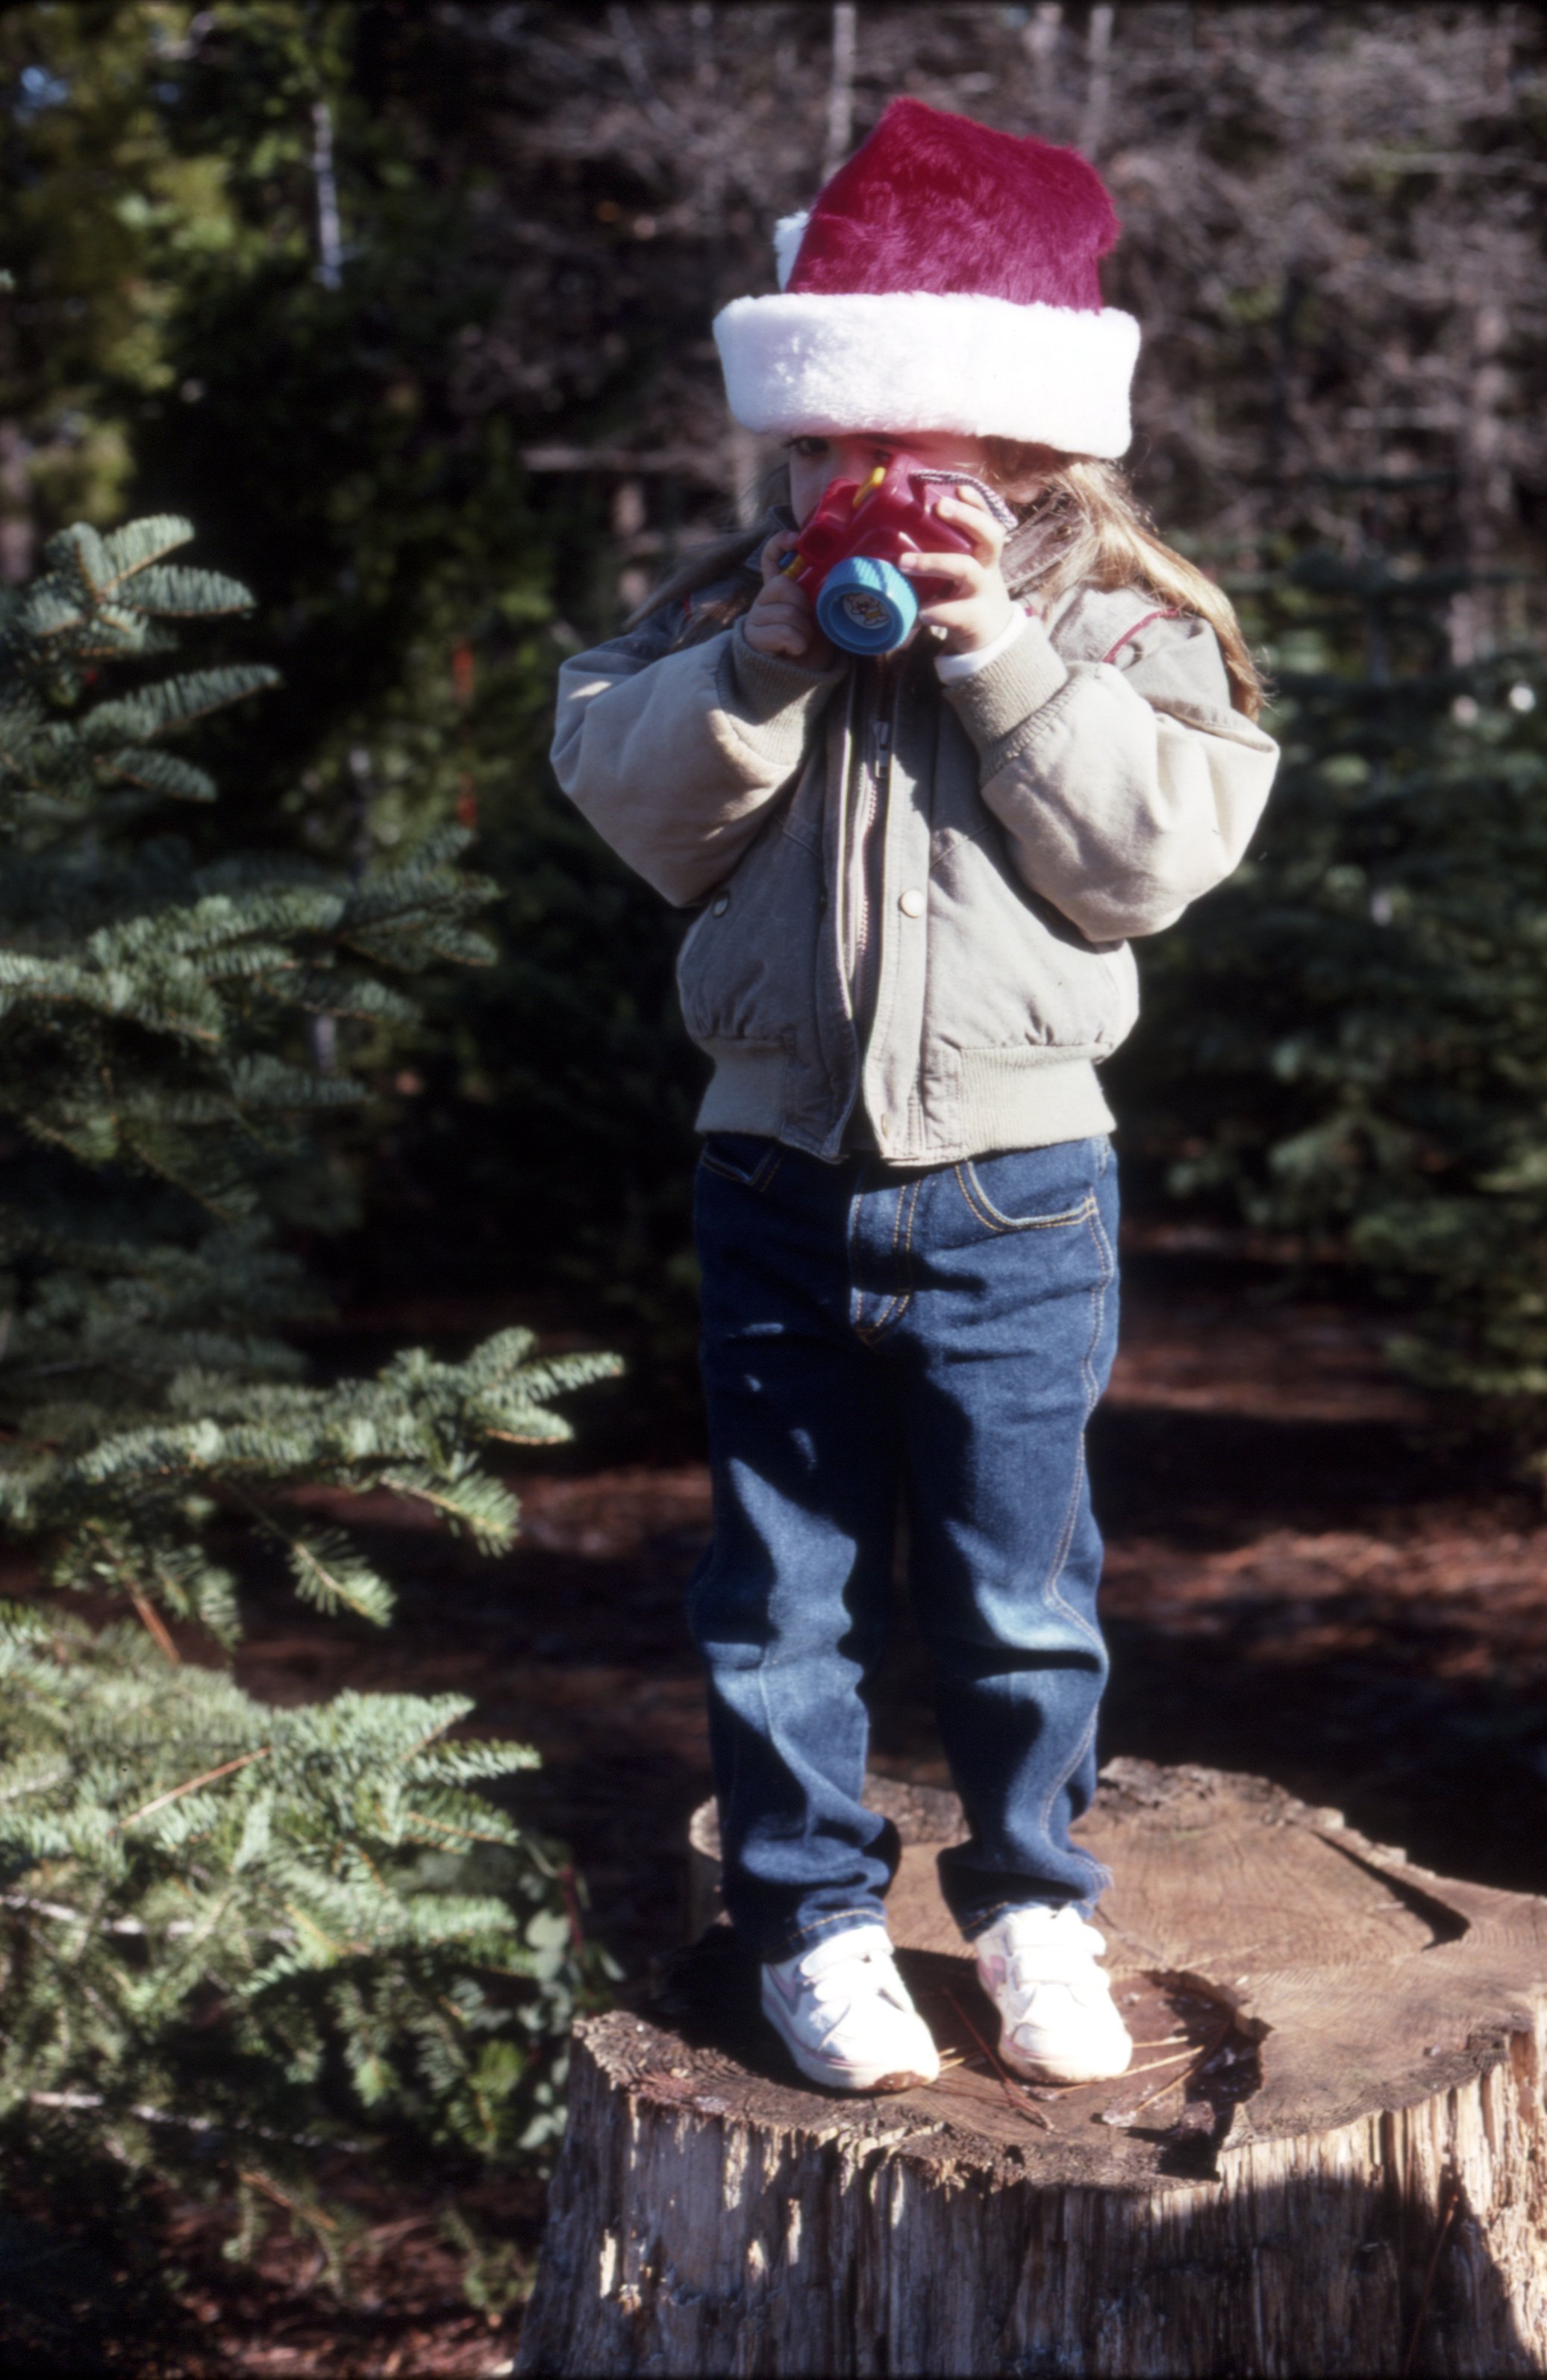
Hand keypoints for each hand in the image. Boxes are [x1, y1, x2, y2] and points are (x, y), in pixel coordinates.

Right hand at [743, 529, 834, 667]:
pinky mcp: (753, 637)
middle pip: (783, 586)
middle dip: (803, 607)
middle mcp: (764, 599)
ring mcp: (756, 617)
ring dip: (804, 631)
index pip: (771, 557)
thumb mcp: (822, 616)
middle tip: (808, 624)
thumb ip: (821, 595)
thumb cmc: (813, 646)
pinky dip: (797, 643)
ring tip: (803, 642)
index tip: (795, 540)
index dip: (780, 544)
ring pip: (787, 612)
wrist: (799, 678)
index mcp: (780, 589)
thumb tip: (841, 577)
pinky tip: (794, 650)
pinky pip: (783, 632)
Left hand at [900, 487, 1016, 654]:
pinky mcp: (972, 619)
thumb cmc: (968, 592)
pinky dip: (934, 610)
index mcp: (985, 552)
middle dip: (966, 517)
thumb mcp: (966, 567)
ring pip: (965, 569)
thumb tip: (899, 529)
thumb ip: (946, 550)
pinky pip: (953, 612)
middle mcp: (988, 568)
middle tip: (939, 507)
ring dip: (933, 561)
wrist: (991, 635)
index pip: (988, 520)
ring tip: (904, 561)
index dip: (977, 503)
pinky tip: (921, 611)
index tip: (959, 488)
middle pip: (990, 536)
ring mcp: (982, 593)